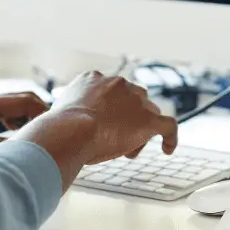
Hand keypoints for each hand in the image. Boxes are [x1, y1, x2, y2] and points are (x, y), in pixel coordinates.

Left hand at [0, 93, 49, 172]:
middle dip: (39, 116)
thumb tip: (26, 148)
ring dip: (25, 120)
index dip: (47, 115)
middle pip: (21, 100)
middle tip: (51, 135)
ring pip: (10, 106)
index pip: (26, 101)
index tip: (59, 130)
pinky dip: (11, 122)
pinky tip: (9, 139)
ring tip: (32, 139)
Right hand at [52, 71, 178, 162]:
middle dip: (125, 119)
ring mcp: (135, 100)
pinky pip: (169, 125)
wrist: (71, 130)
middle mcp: (118, 83)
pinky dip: (170, 137)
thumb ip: (68, 113)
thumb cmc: (58, 128)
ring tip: (126, 151)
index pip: (110, 92)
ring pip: (147, 113)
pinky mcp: (148, 119)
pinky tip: (168, 149)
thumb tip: (59, 127)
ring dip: (139, 131)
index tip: (102, 126)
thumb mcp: (58, 112)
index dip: (109, 110)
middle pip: (131, 100)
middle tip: (113, 140)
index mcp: (94, 79)